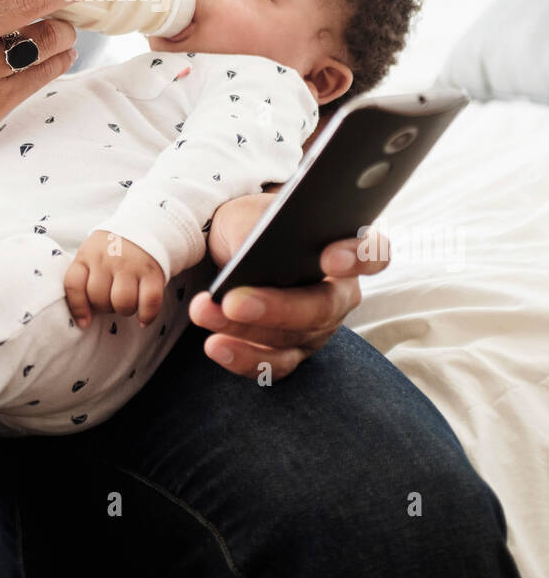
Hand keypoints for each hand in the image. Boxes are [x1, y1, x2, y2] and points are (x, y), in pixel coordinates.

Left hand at [64, 230, 165, 327]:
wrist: (143, 229)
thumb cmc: (111, 251)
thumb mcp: (90, 256)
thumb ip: (82, 281)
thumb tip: (83, 319)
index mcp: (88, 255)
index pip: (74, 284)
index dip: (77, 307)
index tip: (84, 322)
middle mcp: (108, 259)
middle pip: (99, 298)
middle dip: (104, 307)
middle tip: (111, 300)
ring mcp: (131, 265)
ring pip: (123, 302)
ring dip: (124, 310)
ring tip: (126, 304)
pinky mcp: (152, 273)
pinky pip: (150, 301)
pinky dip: (146, 315)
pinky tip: (143, 318)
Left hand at [189, 192, 390, 380]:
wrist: (236, 246)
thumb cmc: (252, 223)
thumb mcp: (251, 213)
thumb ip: (258, 228)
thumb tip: (249, 254)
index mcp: (343, 247)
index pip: (372, 254)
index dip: (358, 258)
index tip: (329, 258)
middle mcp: (339, 293)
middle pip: (322, 308)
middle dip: (276, 307)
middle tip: (233, 302)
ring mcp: (318, 328)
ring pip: (291, 338)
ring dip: (244, 330)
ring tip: (204, 313)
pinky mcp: (292, 352)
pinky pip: (274, 365)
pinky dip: (243, 358)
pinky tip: (215, 345)